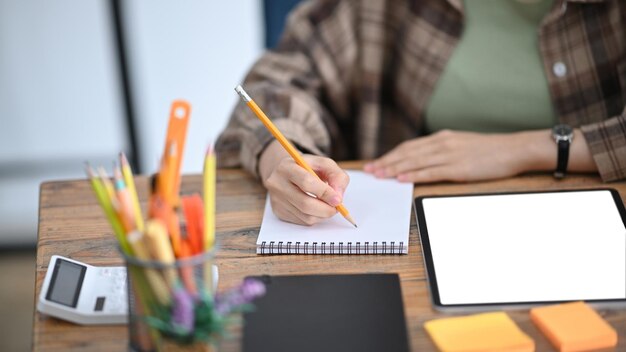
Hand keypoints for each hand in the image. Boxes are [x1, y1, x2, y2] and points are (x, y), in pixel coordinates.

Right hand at [259, 141, 349, 224]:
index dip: (325, 193)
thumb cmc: (307, 168)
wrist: (286, 173)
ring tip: (328, 207)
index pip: (306, 182)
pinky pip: (302, 221)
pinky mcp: (278, 212)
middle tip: (336, 208)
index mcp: (286, 167)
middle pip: (305, 203)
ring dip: (322, 215)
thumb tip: (338, 196)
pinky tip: (316, 209)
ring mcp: (276, 200)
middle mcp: (277, 183)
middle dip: (326, 209)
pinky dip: (315, 217)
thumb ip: (336, 176)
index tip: (338, 199)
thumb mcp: (324, 164)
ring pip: (305, 216)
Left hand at [364, 129, 555, 182]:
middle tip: (370, 170)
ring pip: (415, 162)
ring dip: (395, 169)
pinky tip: (402, 179)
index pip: (409, 147)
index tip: (376, 162)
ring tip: (380, 175)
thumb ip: (442, 150)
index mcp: (442, 138)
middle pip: (407, 153)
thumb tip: (424, 160)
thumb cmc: (490, 150)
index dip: (390, 155)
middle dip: (386, 162)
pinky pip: (431, 172)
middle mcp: (442, 144)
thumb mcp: (461, 145)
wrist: (514, 149)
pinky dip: (414, 175)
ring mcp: (450, 155)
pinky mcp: (459, 168)